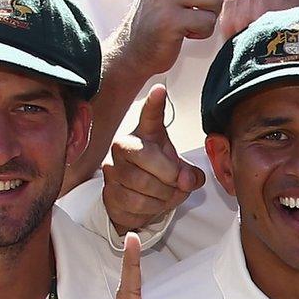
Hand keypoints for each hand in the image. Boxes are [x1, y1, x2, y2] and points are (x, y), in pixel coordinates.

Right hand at [103, 85, 205, 233]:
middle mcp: (124, 146)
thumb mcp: (181, 171)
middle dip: (169, 177)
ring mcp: (112, 169)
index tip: (160, 90)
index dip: (155, 104)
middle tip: (178, 184)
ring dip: (162, 196)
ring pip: (140, 184)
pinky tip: (152, 204)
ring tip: (166, 195)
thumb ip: (190, 174)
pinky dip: (150, 208)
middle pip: (145, 158)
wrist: (139, 203)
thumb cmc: (160, 178)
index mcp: (146, 135)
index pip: (150, 116)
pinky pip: (133, 202)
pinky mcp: (108, 192)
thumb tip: (187, 179)